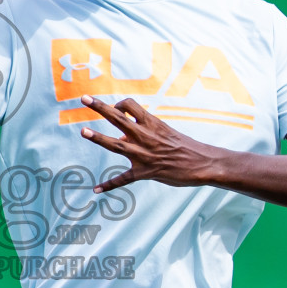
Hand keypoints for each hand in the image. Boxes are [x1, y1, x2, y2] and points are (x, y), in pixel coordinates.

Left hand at [77, 95, 215, 192]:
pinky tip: (96, 189)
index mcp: (152, 124)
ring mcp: (144, 154)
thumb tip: (120, 138)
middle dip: (100, 108)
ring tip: (83, 131)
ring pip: (116, 145)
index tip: (114, 108)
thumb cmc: (184, 146)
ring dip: (98, 138)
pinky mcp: (146, 172)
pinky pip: (124, 179)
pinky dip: (109, 184)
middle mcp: (145, 136)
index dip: (118, 104)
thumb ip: (142, 134)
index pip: (130, 105)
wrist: (203, 162)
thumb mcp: (164, 133)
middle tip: (83, 98)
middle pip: (118, 118)